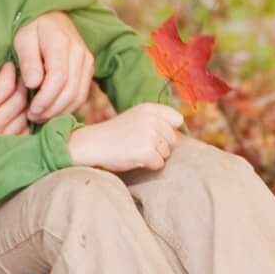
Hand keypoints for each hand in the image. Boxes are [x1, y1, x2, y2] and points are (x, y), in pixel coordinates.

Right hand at [0, 60, 30, 136]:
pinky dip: (26, 123)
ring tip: (24, 94)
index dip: (10, 72)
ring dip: (27, 103)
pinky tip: (22, 118)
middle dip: (22, 84)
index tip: (10, 66)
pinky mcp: (3, 154)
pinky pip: (23, 136)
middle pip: (19, 99)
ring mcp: (0, 141)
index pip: (4, 86)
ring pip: (24, 116)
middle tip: (21, 76)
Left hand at [13, 13, 94, 124]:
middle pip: (70, 90)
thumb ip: (28, 61)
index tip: (31, 110)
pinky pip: (82, 95)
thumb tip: (34, 83)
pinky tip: (52, 111)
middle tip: (33, 117)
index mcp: (61, 42)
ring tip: (40, 116)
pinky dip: (68, 107)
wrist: (51, 18)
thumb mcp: (23, 39)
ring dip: (60, 112)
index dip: (45, 98)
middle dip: (51, 109)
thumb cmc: (32, 29)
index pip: (58, 77)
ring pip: (78, 96)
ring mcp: (88, 61)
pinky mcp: (89, 69)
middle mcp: (80, 52)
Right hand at [66, 103, 182, 172]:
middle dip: (160, 146)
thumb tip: (182, 135)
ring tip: (134, 150)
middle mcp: (152, 119)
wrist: (92, 144)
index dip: (168, 131)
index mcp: (149, 108)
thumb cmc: (114, 134)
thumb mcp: (135, 117)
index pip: (177, 119)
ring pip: (167, 153)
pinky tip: (134, 158)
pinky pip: (159, 164)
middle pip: (173, 139)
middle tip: (139, 144)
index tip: (154, 135)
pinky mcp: (147, 151)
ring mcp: (150, 135)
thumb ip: (156, 120)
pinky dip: (148, 165)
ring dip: (154, 156)